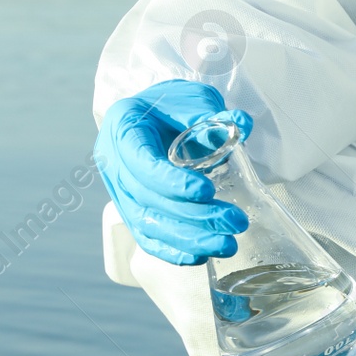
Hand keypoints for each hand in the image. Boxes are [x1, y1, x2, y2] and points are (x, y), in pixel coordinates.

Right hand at [95, 79, 254, 264]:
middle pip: (147, 199)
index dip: (172, 182)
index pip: (141, 163)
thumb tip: (242, 124)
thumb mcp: (192, 99)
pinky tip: (201, 256)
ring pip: (147, 224)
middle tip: (234, 221)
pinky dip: (172, 250)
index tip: (207, 191)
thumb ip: (214, 115)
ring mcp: (119, 191)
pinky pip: (146, 238)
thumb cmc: (173, 105)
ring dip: (188, 239)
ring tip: (227, 244)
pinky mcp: (130, 211)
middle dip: (193, 216)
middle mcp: (113, 163)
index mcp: (123, 128)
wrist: (155, 116)